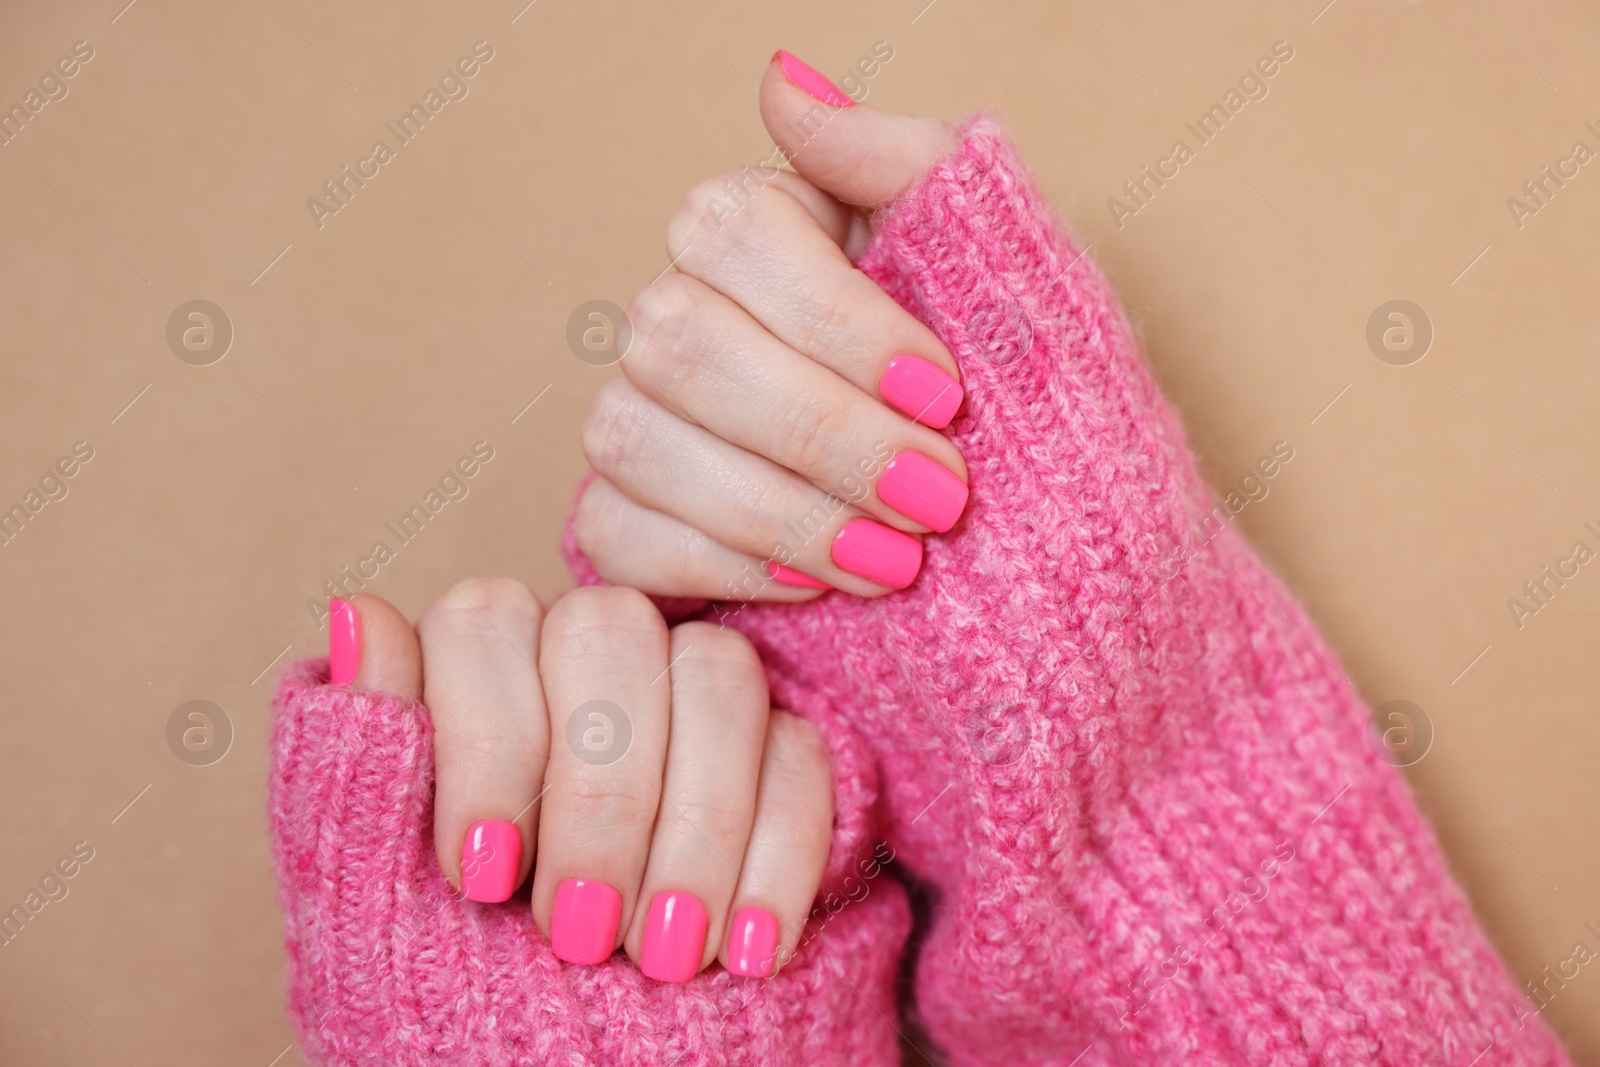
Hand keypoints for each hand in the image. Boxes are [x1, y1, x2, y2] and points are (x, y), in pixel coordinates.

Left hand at [325, 584, 831, 980]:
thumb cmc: (455, 1013)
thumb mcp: (374, 913)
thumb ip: (348, 768)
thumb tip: (352, 613)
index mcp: (468, 684)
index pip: (487, 619)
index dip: (490, 742)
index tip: (484, 874)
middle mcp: (579, 670)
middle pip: (611, 630)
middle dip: (599, 793)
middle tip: (578, 930)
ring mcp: (687, 706)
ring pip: (716, 674)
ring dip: (694, 824)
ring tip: (665, 956)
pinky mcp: (781, 760)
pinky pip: (805, 754)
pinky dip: (776, 859)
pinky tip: (748, 952)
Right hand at [575, 52, 962, 599]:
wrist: (1021, 530)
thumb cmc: (1001, 389)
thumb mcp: (990, 265)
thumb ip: (899, 163)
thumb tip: (785, 83)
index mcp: (753, 231)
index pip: (731, 231)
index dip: (837, 318)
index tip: (945, 391)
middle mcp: (675, 314)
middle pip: (680, 345)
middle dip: (823, 434)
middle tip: (937, 498)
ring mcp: (637, 418)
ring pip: (639, 442)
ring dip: (780, 511)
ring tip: (896, 560)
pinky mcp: (624, 521)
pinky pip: (618, 540)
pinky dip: (722, 568)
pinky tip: (816, 586)